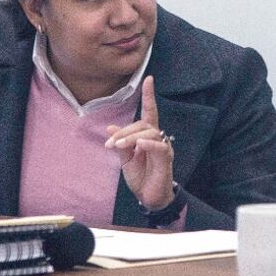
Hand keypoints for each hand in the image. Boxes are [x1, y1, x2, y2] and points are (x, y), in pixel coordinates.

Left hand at [105, 76, 174, 209]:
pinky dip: (148, 144)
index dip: (149, 96)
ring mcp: (163, 147)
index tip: (149, 79)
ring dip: (131, 138)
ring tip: (117, 147)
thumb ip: (120, 143)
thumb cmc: (140, 176)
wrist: (149, 197)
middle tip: (111, 144)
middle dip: (124, 131)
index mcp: (147, 136)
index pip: (149, 112)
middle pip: (143, 124)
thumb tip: (110, 128)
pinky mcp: (166, 159)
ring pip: (148, 133)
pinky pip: (159, 146)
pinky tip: (139, 146)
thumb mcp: (125, 159)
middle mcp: (157, 138)